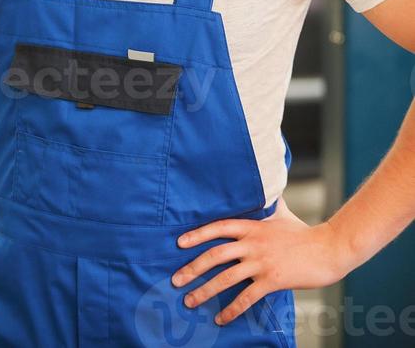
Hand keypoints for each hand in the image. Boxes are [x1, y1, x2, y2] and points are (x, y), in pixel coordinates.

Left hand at [170, 198, 351, 325]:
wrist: (328, 248)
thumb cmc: (304, 231)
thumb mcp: (281, 213)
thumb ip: (268, 203)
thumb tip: (266, 186)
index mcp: (252, 226)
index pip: (218, 228)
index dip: (197, 235)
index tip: (179, 243)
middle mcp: (252, 243)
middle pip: (215, 255)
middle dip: (192, 268)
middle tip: (175, 280)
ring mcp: (261, 263)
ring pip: (226, 278)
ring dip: (205, 291)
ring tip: (190, 301)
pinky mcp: (272, 281)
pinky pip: (246, 298)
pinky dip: (231, 310)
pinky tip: (220, 318)